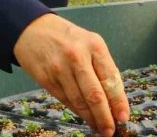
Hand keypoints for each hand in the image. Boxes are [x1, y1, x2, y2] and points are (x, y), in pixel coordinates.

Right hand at [13, 14, 128, 136]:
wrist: (32, 29)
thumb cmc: (67, 37)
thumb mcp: (89, 42)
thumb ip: (101, 66)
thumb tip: (114, 98)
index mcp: (94, 45)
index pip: (110, 78)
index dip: (118, 101)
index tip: (123, 116)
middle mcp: (78, 57)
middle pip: (94, 94)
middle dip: (104, 116)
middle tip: (110, 130)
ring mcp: (60, 69)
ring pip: (79, 101)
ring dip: (90, 118)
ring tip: (98, 127)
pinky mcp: (46, 79)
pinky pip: (65, 100)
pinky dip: (76, 111)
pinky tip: (84, 117)